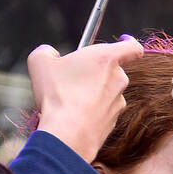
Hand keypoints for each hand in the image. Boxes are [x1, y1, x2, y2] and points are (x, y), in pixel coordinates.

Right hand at [27, 36, 144, 163]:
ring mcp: (119, 102)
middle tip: (74, 75)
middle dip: (96, 69)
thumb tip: (51, 54)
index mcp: (106, 58)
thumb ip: (47, 51)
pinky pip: (103, 109)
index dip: (129, 42)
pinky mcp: (115, 120)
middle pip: (113, 68)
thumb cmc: (58, 94)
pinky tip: (75, 113)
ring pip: (107, 90)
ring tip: (69, 97)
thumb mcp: (40, 61)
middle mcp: (118, 79)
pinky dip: (92, 108)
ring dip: (93, 90)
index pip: (132, 47)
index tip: (123, 40)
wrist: (70, 133)